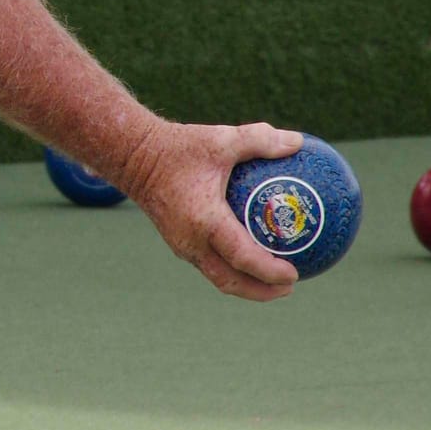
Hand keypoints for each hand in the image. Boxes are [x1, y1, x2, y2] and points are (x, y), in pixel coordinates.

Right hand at [117, 116, 303, 302]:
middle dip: (261, 292)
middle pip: (230, 281)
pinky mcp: (177, 242)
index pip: (242, 257)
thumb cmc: (179, 147)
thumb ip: (260, 139)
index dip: (269, 271)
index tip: (294, 274)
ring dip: (246, 286)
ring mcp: (182, 245)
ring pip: (218, 277)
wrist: (133, 157)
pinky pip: (209, 265)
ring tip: (274, 284)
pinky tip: (250, 259)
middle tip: (289, 287)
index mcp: (205, 221)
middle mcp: (191, 241)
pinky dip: (232, 270)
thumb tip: (297, 143)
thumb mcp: (222, 138)